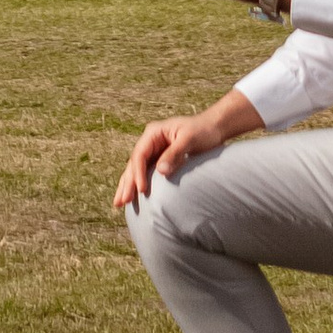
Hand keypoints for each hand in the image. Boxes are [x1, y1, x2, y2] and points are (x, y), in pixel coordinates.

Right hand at [115, 104, 241, 210]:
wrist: (214, 128)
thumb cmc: (203, 131)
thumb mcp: (189, 139)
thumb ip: (175, 154)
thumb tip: (160, 171)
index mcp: (153, 133)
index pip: (139, 155)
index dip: (138, 173)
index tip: (142, 190)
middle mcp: (150, 142)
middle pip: (133, 164)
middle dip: (127, 183)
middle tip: (120, 202)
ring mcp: (154, 151)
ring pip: (136, 170)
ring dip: (128, 185)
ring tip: (119, 203)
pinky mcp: (161, 160)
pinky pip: (146, 173)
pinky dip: (138, 184)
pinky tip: (134, 196)